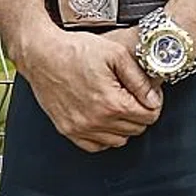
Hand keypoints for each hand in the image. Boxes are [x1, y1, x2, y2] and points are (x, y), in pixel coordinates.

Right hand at [10, 23, 161, 152]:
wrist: (42, 53)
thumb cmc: (75, 50)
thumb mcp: (116, 55)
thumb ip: (139, 80)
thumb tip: (153, 98)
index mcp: (111, 103)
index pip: (149, 117)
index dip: (153, 103)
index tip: (148, 94)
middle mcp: (95, 120)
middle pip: (135, 129)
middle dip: (140, 113)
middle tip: (134, 97)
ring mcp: (79, 127)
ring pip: (118, 140)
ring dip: (123, 126)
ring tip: (119, 106)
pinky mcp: (66, 129)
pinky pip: (94, 146)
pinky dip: (104, 136)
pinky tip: (104, 119)